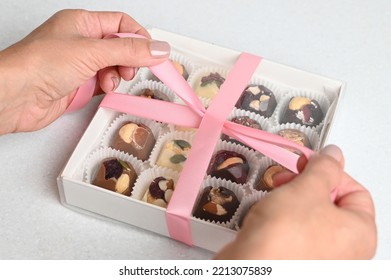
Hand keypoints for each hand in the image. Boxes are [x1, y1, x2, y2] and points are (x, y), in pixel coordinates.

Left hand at [0, 9, 169, 134]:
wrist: (15, 96)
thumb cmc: (39, 64)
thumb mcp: (92, 52)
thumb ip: (129, 51)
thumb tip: (158, 48)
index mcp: (82, 22)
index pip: (121, 24)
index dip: (139, 37)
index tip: (153, 53)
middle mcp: (81, 41)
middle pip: (120, 47)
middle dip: (129, 59)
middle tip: (130, 70)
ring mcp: (80, 63)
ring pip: (114, 66)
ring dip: (117, 75)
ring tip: (109, 81)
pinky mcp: (78, 84)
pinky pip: (104, 82)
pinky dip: (108, 86)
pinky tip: (102, 89)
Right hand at [215, 145, 376, 258]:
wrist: (251, 267)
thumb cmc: (283, 237)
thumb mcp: (306, 188)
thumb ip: (323, 167)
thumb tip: (333, 155)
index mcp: (360, 233)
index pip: (356, 191)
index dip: (331, 173)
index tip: (310, 165)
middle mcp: (345, 251)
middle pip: (331, 204)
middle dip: (306, 186)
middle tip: (290, 180)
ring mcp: (320, 258)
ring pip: (310, 216)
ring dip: (291, 201)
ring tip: (275, 199)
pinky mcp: (296, 260)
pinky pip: (295, 231)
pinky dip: (282, 219)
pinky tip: (268, 216)